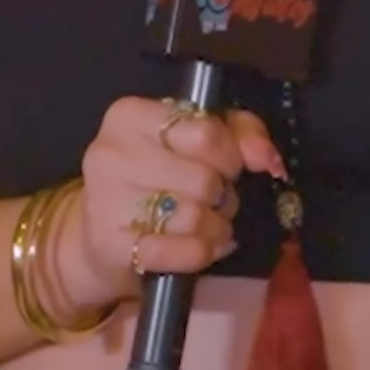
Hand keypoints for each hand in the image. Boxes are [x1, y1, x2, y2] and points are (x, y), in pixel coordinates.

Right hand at [52, 97, 280, 318]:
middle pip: (204, 179)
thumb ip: (240, 134)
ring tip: (205, 224)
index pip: (205, 133)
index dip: (229, 156)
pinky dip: (202, 253)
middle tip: (212, 200)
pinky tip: (200, 248)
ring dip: (215, 226)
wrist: (103, 236)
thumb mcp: (197, 140)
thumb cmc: (156, 179)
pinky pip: (184, 251)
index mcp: (130, 115)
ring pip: (197, 217)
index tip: (224, 166)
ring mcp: (107, 200)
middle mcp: (111, 153)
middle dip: (221, 195)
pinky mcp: (113, 245)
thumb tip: (267, 159)